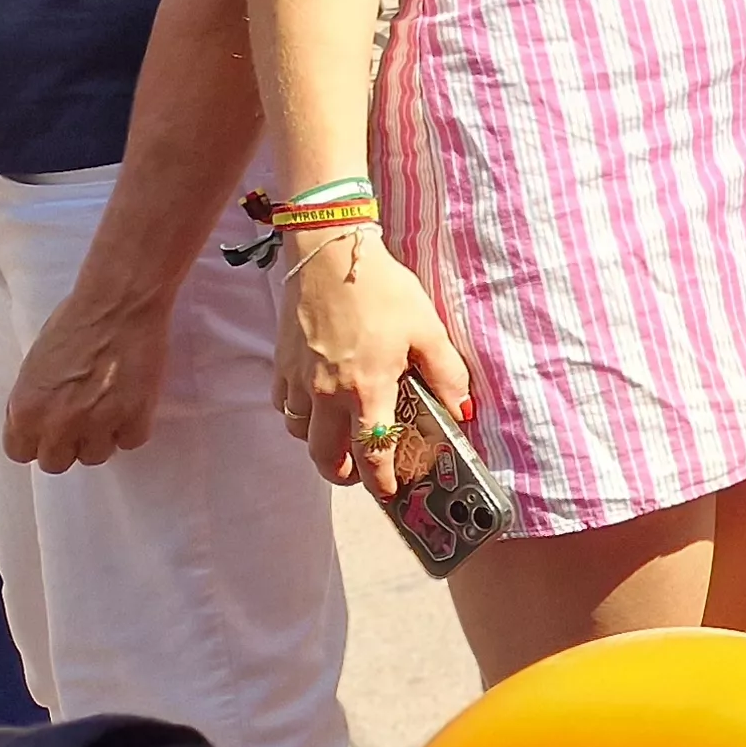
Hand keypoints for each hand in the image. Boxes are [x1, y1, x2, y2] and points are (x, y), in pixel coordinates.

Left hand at [2, 290, 167, 473]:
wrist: (119, 304)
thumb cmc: (75, 323)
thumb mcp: (35, 366)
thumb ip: (34, 402)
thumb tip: (42, 422)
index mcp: (26, 410)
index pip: (20, 454)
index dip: (37, 441)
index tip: (50, 430)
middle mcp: (58, 423)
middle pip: (57, 462)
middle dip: (68, 444)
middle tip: (82, 421)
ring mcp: (98, 423)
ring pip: (96, 456)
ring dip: (102, 437)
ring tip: (111, 410)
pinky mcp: (135, 417)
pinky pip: (132, 440)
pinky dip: (133, 426)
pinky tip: (132, 404)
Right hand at [274, 230, 470, 497]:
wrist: (329, 254)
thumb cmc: (383, 290)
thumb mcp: (428, 329)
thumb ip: (447, 374)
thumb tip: (463, 411)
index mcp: (366, 389)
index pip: (373, 452)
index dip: (381, 480)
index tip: (390, 492)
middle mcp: (326, 393)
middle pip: (325, 456)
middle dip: (344, 474)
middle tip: (361, 474)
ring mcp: (298, 380)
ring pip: (300, 434)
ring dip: (319, 445)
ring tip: (340, 439)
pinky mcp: (282, 363)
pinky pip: (283, 405)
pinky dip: (298, 415)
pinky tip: (316, 403)